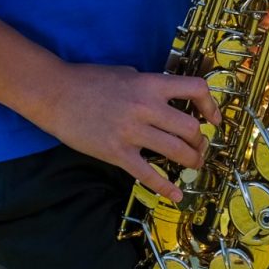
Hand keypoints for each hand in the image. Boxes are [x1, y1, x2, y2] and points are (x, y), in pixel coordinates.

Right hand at [34, 61, 218, 201]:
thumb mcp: (128, 73)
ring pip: (176, 152)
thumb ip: (150, 86)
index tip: (212, 119)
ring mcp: (132, 132)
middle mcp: (146, 108)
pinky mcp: (117, 153)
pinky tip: (175, 195)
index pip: (195, 89)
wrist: (56, 94)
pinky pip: (147, 175)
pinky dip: (165, 187)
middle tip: (199, 147)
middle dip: (200, 142)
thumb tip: (169, 100)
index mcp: (151, 84)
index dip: (210, 105)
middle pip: (190, 129)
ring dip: (191, 161)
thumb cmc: (90, 80)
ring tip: (192, 164)